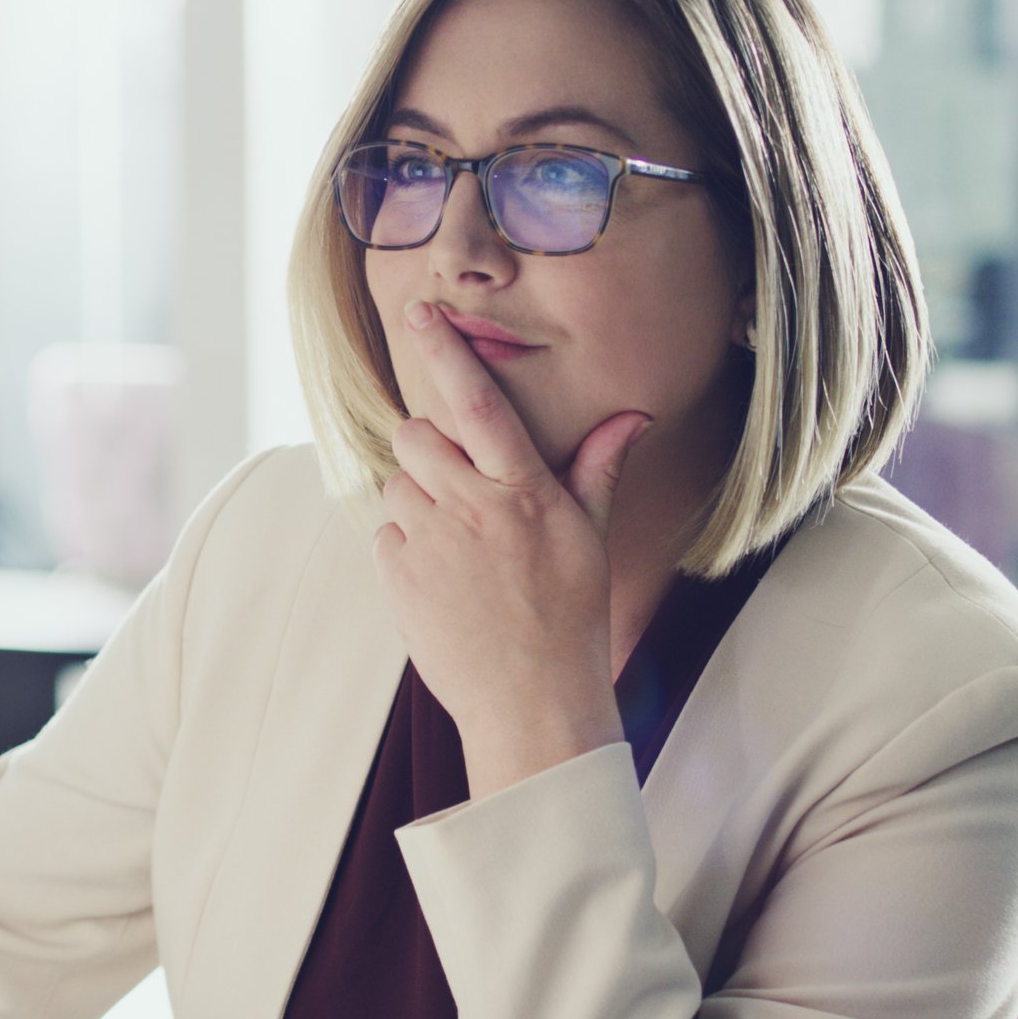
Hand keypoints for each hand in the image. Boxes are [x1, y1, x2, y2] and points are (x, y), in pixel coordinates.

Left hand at [373, 298, 653, 796]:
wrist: (531, 705)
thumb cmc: (569, 619)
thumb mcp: (590, 540)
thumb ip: (597, 469)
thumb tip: (633, 415)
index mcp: (524, 493)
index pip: (480, 404)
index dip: (447, 353)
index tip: (421, 313)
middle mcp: (472, 509)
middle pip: (416, 435)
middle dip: (427, 445)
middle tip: (458, 483)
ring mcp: (429, 542)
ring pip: (396, 483)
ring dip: (417, 498)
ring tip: (457, 544)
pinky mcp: (397, 575)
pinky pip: (384, 532)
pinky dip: (404, 544)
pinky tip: (441, 578)